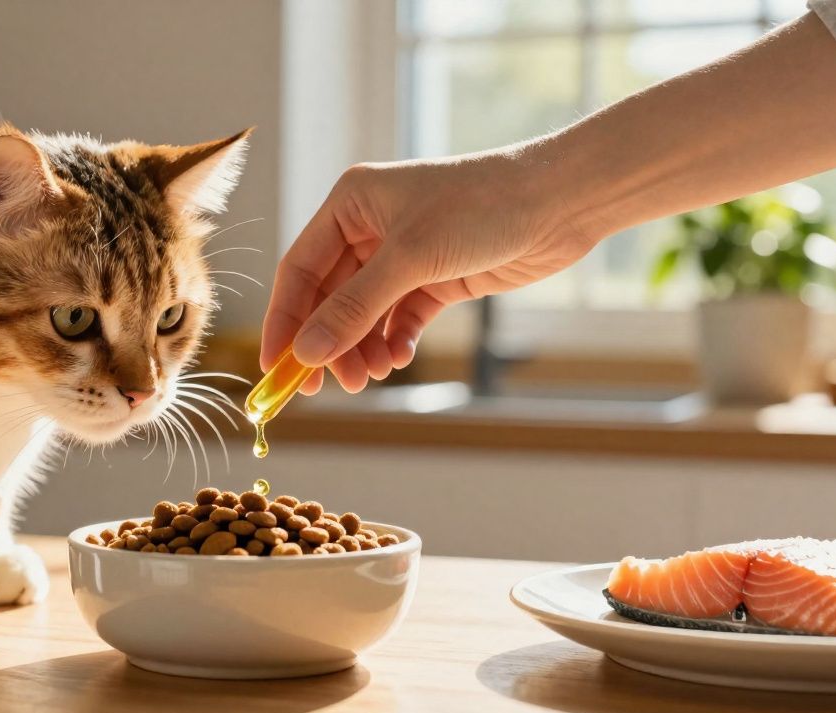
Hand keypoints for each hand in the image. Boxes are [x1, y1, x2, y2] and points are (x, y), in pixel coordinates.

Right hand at [261, 150, 596, 393]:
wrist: (560, 202)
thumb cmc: (482, 207)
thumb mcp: (411, 259)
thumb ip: (354, 308)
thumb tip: (306, 353)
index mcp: (350, 204)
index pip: (299, 269)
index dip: (284, 320)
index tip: (275, 367)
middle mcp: (369, 227)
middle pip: (328, 297)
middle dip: (328, 342)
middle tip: (326, 387)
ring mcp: (402, 254)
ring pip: (362, 313)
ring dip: (361, 347)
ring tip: (372, 375)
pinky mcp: (433, 277)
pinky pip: (397, 319)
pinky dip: (393, 341)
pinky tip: (399, 358)